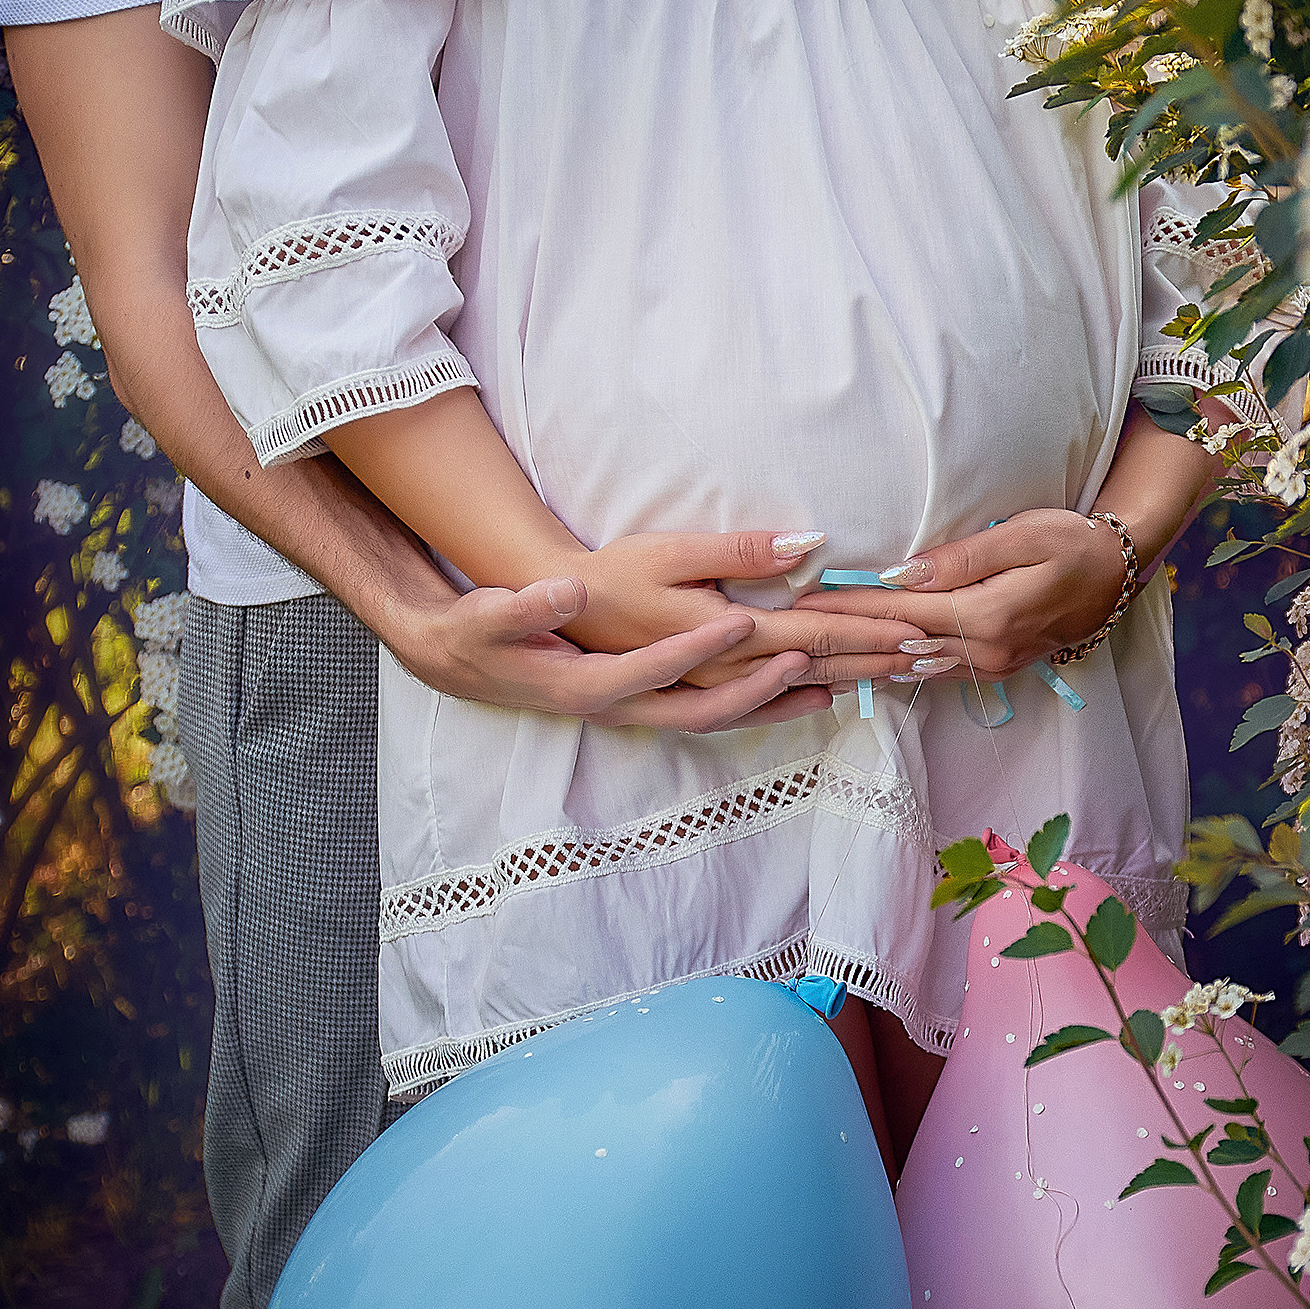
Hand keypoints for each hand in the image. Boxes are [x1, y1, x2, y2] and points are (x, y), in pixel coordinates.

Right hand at [392, 580, 833, 731]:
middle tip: (825, 663)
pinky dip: (770, 705)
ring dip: (783, 703)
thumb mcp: (499, 612)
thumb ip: (531, 605)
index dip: (700, 647)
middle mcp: (627, 707)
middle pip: (716, 707)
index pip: (659, 667)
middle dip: (775, 687)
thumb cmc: (492, 630)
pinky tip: (810, 692)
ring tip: (839, 683)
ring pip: (727, 717)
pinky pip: (724, 714)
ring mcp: (644, 713)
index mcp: (595, 682)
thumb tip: (564, 592)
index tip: (742, 622)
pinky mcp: (654, 708)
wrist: (470, 663)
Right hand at [560, 530, 958, 687]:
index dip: (875, 632)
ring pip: (800, 690)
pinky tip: (829, 699)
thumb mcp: (672, 550)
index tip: (922, 629)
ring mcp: (715, 688)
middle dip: (882, 660)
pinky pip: (760, 709)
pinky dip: (800, 703)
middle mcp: (730, 669)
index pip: (821, 633)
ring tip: (902, 673)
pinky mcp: (699, 693)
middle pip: (822, 666)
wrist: (561, 615)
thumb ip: (741, 550)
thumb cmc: (615, 573)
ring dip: (854, 681)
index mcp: (732, 630)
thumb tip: (806, 544)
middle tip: (937, 654)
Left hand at [788, 510, 1130, 681]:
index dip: (851, 608)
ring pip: (913, 666)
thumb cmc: (1072, 542)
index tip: (805, 603)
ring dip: (863, 663)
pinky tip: (866, 670)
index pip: (902, 613)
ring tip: (812, 661)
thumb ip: (961, 559)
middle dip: (844, 642)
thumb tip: (903, 574)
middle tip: (789, 636)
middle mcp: (984, 651)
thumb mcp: (1023, 536)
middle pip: (900, 646)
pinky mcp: (994, 667)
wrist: (1117, 574)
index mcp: (987, 618)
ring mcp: (991, 665)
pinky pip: (934, 672)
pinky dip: (895, 670)